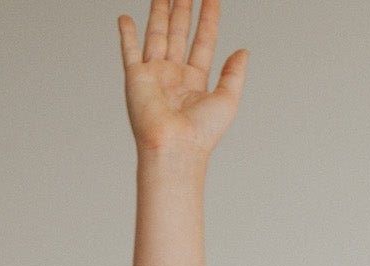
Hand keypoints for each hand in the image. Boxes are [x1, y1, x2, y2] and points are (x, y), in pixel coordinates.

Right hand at [118, 0, 247, 157]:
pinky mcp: (136, 78)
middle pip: (179, 32)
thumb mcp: (227, 100)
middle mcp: (174, 75)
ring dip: (159, 11)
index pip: (203, 40)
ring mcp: (154, 75)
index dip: (208, 17)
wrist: (175, 148)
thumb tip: (243, 52)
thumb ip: (234, 74)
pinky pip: (130, 50)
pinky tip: (126, 19)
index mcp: (195, 81)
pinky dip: (127, 34)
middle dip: (183, 7)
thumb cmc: (200, 135)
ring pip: (158, 33)